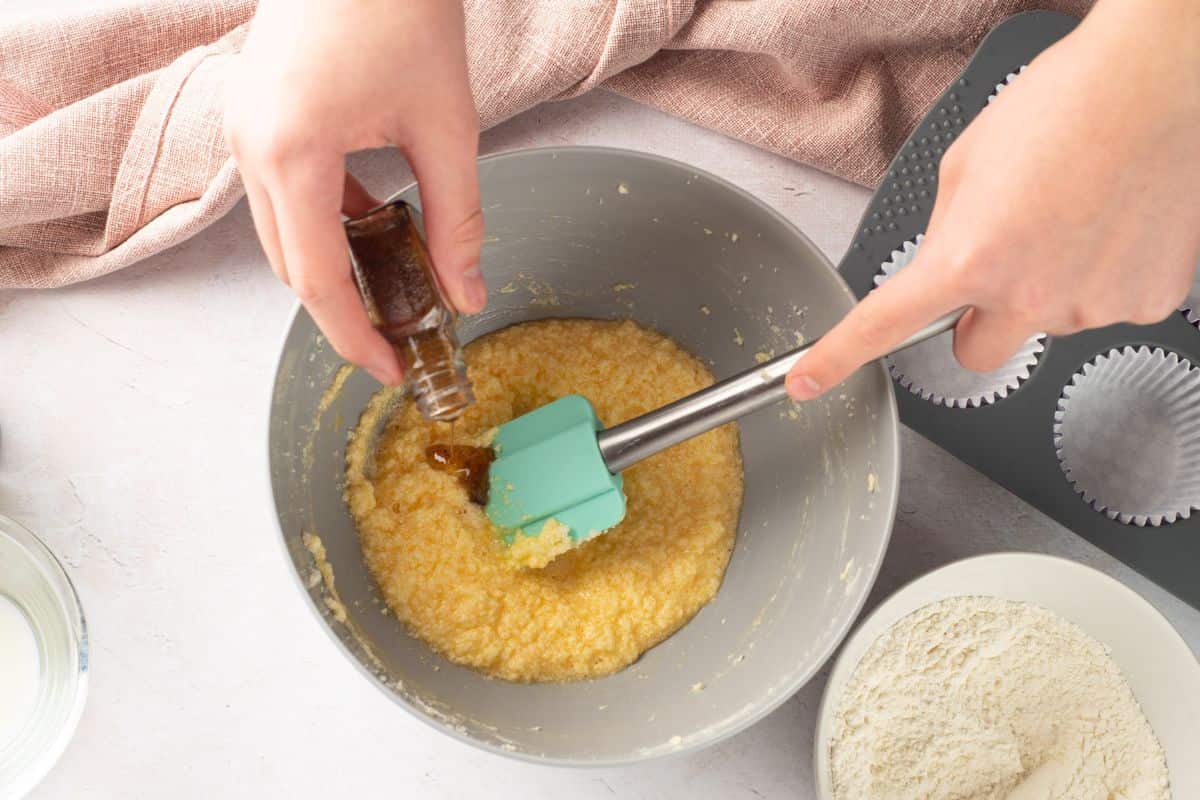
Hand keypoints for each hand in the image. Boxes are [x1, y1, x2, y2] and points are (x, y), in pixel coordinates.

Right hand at [224, 0, 484, 384]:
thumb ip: (459, 219)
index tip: (389, 368)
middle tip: (396, 340)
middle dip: (343, 311)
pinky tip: (372, 224)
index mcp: (291, 151)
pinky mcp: (256, 113)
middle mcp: (251, 144)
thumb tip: (467, 291)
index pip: (316, 278)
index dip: (352, 335)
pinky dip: (323, 220)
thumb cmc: (402, 9)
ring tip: (391, 288)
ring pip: (281, 232)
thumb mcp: (447, 126)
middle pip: (290, 264)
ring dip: (331, 266)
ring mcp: (244, 126)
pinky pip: (282, 192)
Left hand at [786, 0, 1199, 400]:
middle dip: (975, 320)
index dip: (837, 358)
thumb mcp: (963, 167)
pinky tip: (1107, 226)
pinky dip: (1099, 277)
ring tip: (1070, 217)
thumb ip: (944, 233)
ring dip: (1045, 288)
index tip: (808, 381)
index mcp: (967, 259)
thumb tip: (944, 264)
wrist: (1154, 82)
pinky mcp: (1143, 302)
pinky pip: (1101, 306)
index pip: (883, 325)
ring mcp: (1089, 305)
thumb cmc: (1061, 106)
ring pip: (1043, 324)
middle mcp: (1026, 295)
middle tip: (1000, 265)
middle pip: (974, 351)